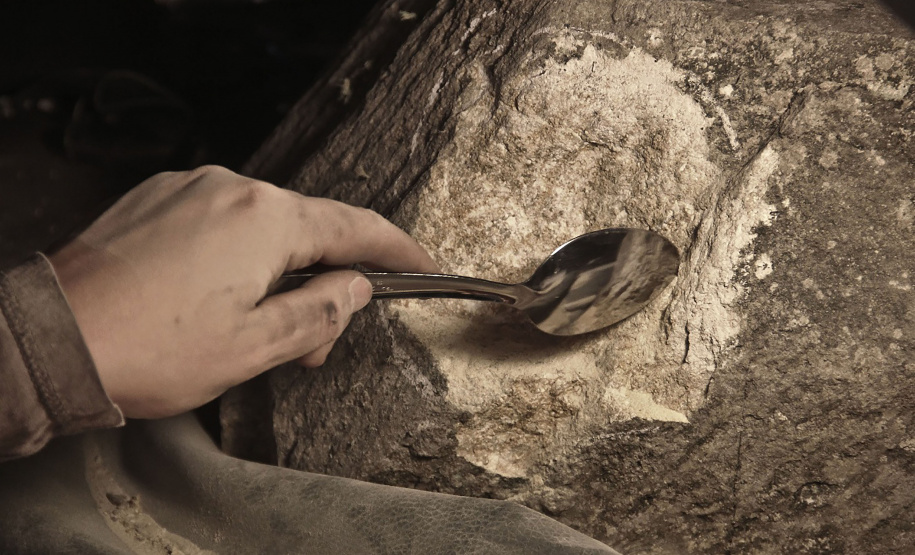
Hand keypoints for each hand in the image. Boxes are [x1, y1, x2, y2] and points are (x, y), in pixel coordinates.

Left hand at [49, 166, 436, 417]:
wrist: (53, 340)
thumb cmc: (152, 348)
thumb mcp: (256, 346)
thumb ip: (320, 312)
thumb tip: (355, 288)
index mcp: (265, 218)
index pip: (354, 227)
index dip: (397, 248)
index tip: (423, 264)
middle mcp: (231, 187)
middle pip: (305, 231)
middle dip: (321, 284)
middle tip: (310, 346)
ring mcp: (189, 188)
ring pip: (261, 228)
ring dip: (276, 275)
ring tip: (255, 331)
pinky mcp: (156, 199)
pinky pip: (220, 221)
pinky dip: (237, 257)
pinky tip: (216, 299)